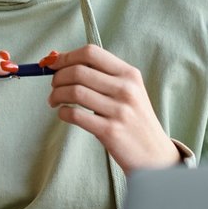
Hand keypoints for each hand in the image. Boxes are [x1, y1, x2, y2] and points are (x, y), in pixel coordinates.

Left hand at [46, 44, 180, 172]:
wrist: (154, 154)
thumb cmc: (134, 119)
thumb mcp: (128, 91)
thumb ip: (101, 75)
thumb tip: (60, 60)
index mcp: (129, 74)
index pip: (91, 53)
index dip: (67, 56)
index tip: (53, 63)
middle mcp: (126, 89)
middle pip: (79, 71)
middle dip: (58, 77)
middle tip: (53, 86)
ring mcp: (119, 110)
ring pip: (75, 92)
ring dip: (56, 95)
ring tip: (54, 101)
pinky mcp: (110, 131)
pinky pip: (76, 115)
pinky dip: (63, 113)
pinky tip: (64, 114)